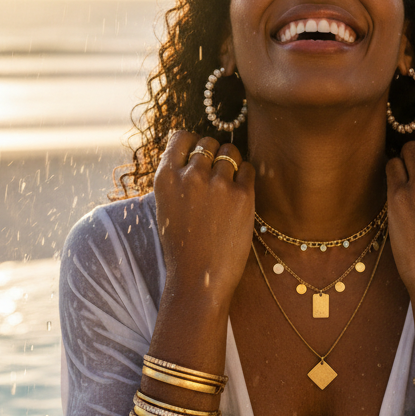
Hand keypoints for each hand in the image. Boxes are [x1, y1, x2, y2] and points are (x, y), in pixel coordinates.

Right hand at [153, 131, 255, 305]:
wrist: (199, 278)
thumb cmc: (182, 246)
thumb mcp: (167, 207)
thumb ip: (177, 179)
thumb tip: (195, 154)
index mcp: (166, 178)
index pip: (181, 137)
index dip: (192, 143)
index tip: (198, 154)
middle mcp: (191, 176)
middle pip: (209, 142)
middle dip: (214, 154)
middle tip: (216, 175)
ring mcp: (217, 184)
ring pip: (230, 152)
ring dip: (232, 162)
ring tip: (229, 182)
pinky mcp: (242, 196)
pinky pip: (248, 169)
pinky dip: (246, 176)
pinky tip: (240, 193)